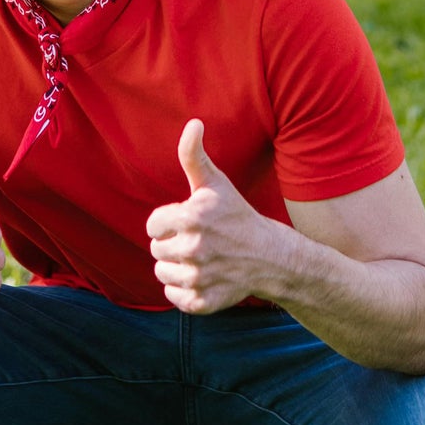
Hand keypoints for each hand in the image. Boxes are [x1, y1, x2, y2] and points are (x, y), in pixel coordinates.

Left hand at [146, 120, 279, 314]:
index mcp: (191, 217)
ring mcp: (199, 277)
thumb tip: (193, 122)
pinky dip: (183, 290)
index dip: (169, 222)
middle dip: (173, 243)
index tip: (190, 222)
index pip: (153, 225)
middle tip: (200, 240)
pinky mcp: (203, 301)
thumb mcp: (215, 183)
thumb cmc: (237, 215)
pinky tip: (202, 277)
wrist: (271, 256)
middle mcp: (194, 248)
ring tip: (200, 258)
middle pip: (156, 249)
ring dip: (176, 266)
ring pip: (162, 273)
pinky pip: (173, 296)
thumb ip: (194, 155)